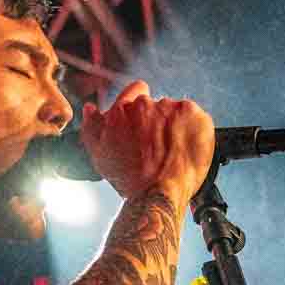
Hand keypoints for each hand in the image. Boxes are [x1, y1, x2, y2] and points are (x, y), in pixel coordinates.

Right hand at [78, 80, 214, 204]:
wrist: (160, 194)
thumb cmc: (130, 179)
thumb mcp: (100, 157)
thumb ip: (92, 128)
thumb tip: (89, 108)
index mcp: (121, 111)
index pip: (135, 90)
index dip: (141, 105)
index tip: (145, 122)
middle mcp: (145, 105)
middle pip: (157, 104)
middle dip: (156, 120)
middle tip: (156, 145)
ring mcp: (171, 108)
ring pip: (175, 112)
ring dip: (174, 125)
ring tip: (172, 150)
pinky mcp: (193, 115)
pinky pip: (194, 117)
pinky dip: (192, 129)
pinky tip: (186, 147)